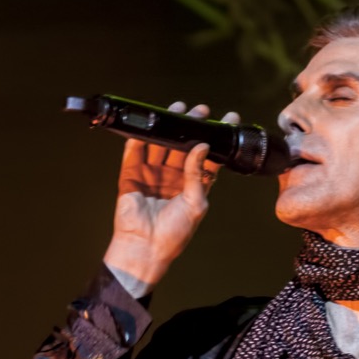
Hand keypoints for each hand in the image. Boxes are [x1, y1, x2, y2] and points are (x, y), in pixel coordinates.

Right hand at [103, 102, 236, 296]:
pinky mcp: (131, 176)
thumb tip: (202, 146)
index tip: (228, 120)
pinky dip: (138, 140)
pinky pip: (134, 153)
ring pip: (159, 145)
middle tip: (200, 110)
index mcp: (193, 184)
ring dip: (166, 127)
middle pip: (182, 145)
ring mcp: (151, 175)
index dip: (216, 138)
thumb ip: (198, 174)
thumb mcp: (195, 203)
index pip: (207, 156)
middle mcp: (173, 176)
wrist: (145, 249)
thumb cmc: (174, 234)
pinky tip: (146, 126)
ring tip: (176, 110)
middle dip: (190, 126)